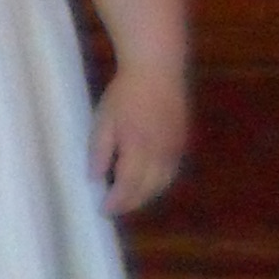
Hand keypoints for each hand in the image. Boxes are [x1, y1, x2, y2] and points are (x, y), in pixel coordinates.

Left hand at [90, 67, 187, 216]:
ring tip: (130, 199)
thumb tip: (95, 179)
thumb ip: (99, 152)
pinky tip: (148, 181)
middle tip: (114, 208)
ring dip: (146, 195)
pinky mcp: (183, 140)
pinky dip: (159, 182)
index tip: (103, 210)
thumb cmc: (125, 93)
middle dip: (131, 203)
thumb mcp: (103, 121)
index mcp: (138, 148)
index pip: (128, 187)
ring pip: (164, 183)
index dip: (116, 203)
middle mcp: (161, 153)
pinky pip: (172, 170)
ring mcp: (175, 147)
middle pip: (148, 190)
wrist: (157, 68)